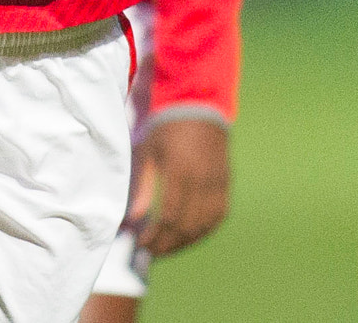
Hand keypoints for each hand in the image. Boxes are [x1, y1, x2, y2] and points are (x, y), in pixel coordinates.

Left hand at [134, 117, 229, 256]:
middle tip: (151, 252)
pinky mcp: (226, 181)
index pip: (169, 216)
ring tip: (168, 247)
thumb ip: (141, 187)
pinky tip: (190, 235)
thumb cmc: (166, 127)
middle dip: (168, 244)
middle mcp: (203, 179)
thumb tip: (131, 221)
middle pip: (187, 225)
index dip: (155, 236)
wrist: (198, 105)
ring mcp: (218, 181)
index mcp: (180, 170)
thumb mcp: (147, 152)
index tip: (141, 245)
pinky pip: (218, 215)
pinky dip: (204, 230)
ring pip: (205, 224)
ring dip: (185, 241)